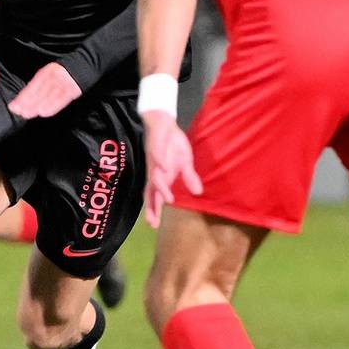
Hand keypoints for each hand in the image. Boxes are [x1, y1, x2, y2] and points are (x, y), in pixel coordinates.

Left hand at [7, 62, 81, 119]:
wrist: (85, 63)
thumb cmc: (64, 72)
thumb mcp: (50, 73)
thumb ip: (39, 84)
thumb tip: (24, 99)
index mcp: (46, 72)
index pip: (32, 87)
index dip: (22, 97)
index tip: (13, 106)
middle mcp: (53, 77)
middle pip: (38, 92)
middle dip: (27, 103)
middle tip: (18, 112)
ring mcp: (63, 83)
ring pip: (47, 97)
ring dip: (37, 106)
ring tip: (27, 114)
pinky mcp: (73, 90)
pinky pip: (61, 100)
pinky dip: (52, 107)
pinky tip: (43, 113)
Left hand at [143, 112, 201, 227]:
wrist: (163, 123)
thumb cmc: (172, 145)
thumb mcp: (185, 162)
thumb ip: (189, 177)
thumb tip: (198, 193)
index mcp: (161, 177)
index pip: (155, 196)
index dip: (153, 210)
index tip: (153, 226)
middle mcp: (155, 171)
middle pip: (151, 192)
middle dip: (152, 207)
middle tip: (153, 222)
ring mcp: (154, 160)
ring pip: (155, 177)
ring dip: (161, 188)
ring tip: (168, 200)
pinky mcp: (155, 145)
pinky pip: (157, 155)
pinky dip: (160, 163)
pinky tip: (165, 169)